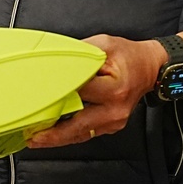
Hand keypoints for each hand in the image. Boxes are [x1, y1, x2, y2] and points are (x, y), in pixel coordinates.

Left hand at [25, 35, 167, 148]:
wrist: (151, 69)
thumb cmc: (128, 56)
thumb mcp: (103, 44)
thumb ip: (78, 53)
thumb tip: (54, 61)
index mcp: (113, 89)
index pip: (78, 94)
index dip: (55, 97)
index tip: (36, 101)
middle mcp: (114, 109)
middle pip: (77, 125)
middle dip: (52, 134)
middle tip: (31, 136)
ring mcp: (114, 121)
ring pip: (81, 134)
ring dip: (58, 138)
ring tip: (36, 139)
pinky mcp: (112, 126)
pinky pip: (87, 133)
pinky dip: (69, 134)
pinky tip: (53, 134)